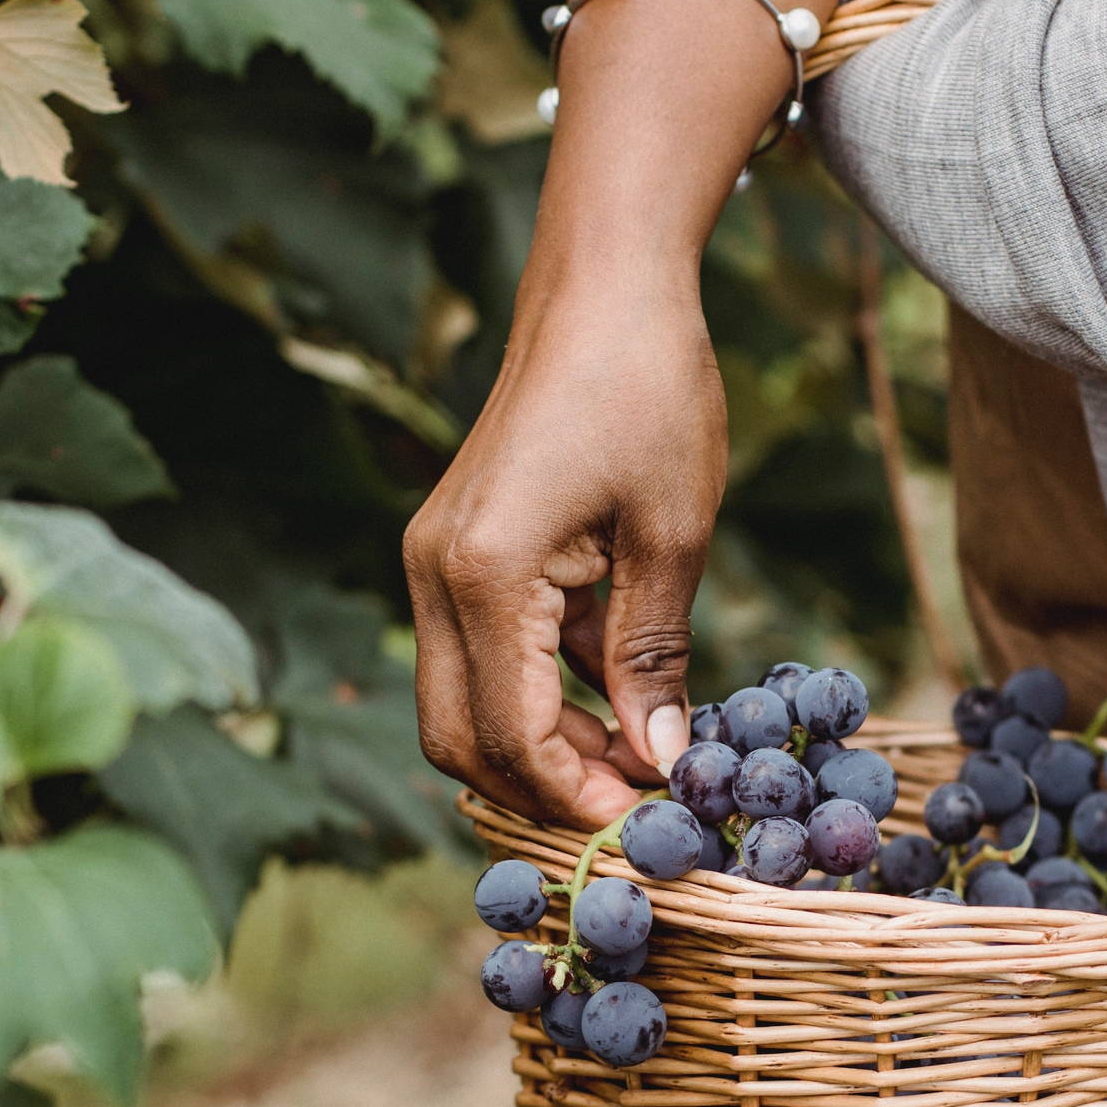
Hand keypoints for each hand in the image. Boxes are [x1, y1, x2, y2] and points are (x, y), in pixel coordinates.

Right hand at [404, 0, 833, 827]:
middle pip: (461, 740)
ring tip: (637, 766)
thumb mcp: (673, 532)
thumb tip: (661, 762)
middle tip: (637, 810)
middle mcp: (434, 575)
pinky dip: (540, 697)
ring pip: (461, 707)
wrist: (604, 283)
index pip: (511, 735)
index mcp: (483, 573)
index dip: (577, 796)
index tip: (649, 823)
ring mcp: (435, 563)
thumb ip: (656, 655)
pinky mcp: (456, 552)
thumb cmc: (649, 388)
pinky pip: (480, 658)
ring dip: (540, 750)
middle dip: (543, 790)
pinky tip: (620, 700)